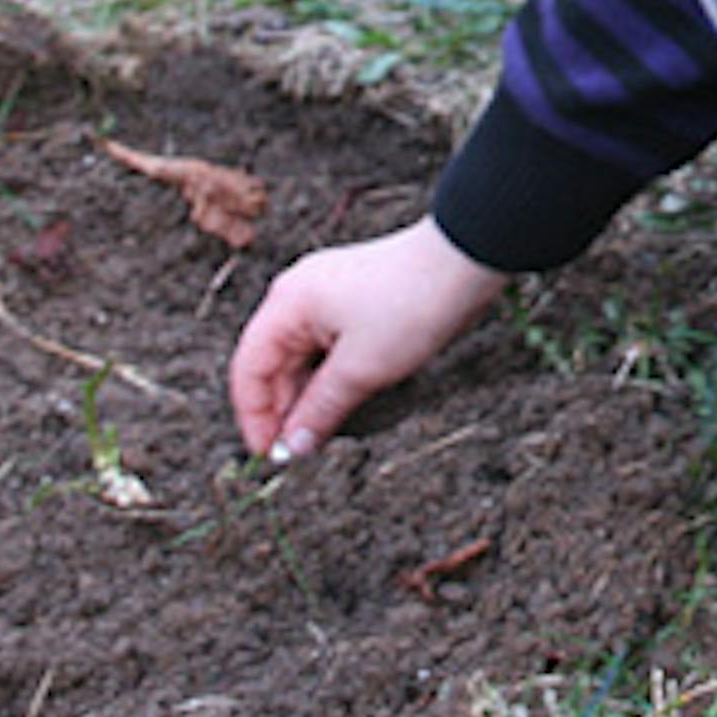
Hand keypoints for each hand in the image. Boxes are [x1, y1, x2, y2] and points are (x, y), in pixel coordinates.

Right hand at [229, 214, 507, 458]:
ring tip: (324, 433)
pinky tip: (345, 401)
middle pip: (274, 363)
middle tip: (301, 454)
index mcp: (287, 303)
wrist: (467, 258)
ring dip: (310, 395)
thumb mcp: (361, 370)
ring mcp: (327, 293)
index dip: (254, 417)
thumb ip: (318, 411)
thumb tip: (289, 449)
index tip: (270, 458)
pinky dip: (331, 375)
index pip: (248, 369)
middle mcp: (299, 294)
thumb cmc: (411, 305)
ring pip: (304, 357)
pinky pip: (329, 345)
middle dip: (284, 409)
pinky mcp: (355, 298)